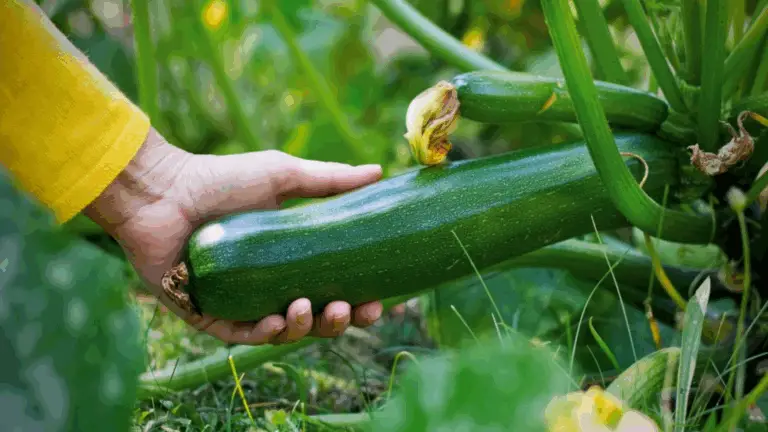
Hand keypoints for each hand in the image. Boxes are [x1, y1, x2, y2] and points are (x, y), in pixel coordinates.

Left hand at [85, 129, 383, 344]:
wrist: (163, 189)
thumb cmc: (221, 179)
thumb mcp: (284, 177)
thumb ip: (330, 180)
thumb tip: (379, 171)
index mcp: (289, 261)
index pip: (332, 289)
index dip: (359, 302)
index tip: (380, 302)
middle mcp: (268, 287)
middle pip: (314, 319)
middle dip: (338, 322)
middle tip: (351, 309)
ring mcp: (239, 304)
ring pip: (283, 333)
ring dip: (304, 329)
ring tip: (308, 308)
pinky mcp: (208, 315)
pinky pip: (241, 336)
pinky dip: (263, 334)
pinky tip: (278, 323)